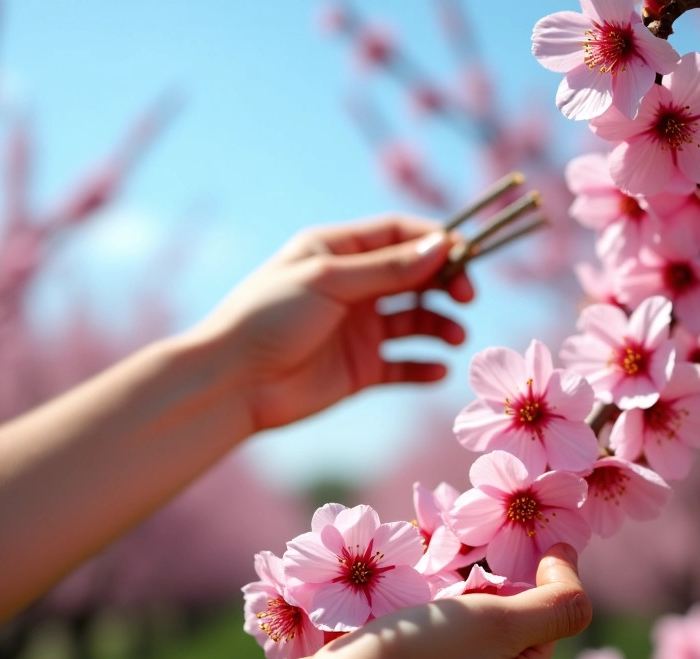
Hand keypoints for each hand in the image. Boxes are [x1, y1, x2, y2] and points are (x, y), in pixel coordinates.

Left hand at [198, 214, 474, 430]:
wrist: (233, 382)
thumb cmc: (269, 317)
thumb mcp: (329, 282)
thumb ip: (388, 269)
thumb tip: (443, 246)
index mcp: (337, 252)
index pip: (398, 235)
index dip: (434, 243)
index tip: (463, 257)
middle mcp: (352, 287)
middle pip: (414, 276)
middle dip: (445, 283)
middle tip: (466, 298)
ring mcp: (357, 329)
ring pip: (415, 320)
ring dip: (440, 325)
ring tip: (455, 337)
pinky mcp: (360, 370)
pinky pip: (403, 364)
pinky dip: (424, 367)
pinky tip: (438, 371)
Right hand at [261, 543, 591, 658]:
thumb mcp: (492, 621)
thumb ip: (549, 602)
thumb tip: (571, 564)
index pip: (538, 624)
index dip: (514, 583)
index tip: (478, 562)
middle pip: (489, 646)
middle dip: (463, 613)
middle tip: (427, 593)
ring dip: (424, 640)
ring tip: (391, 622)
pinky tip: (367, 656)